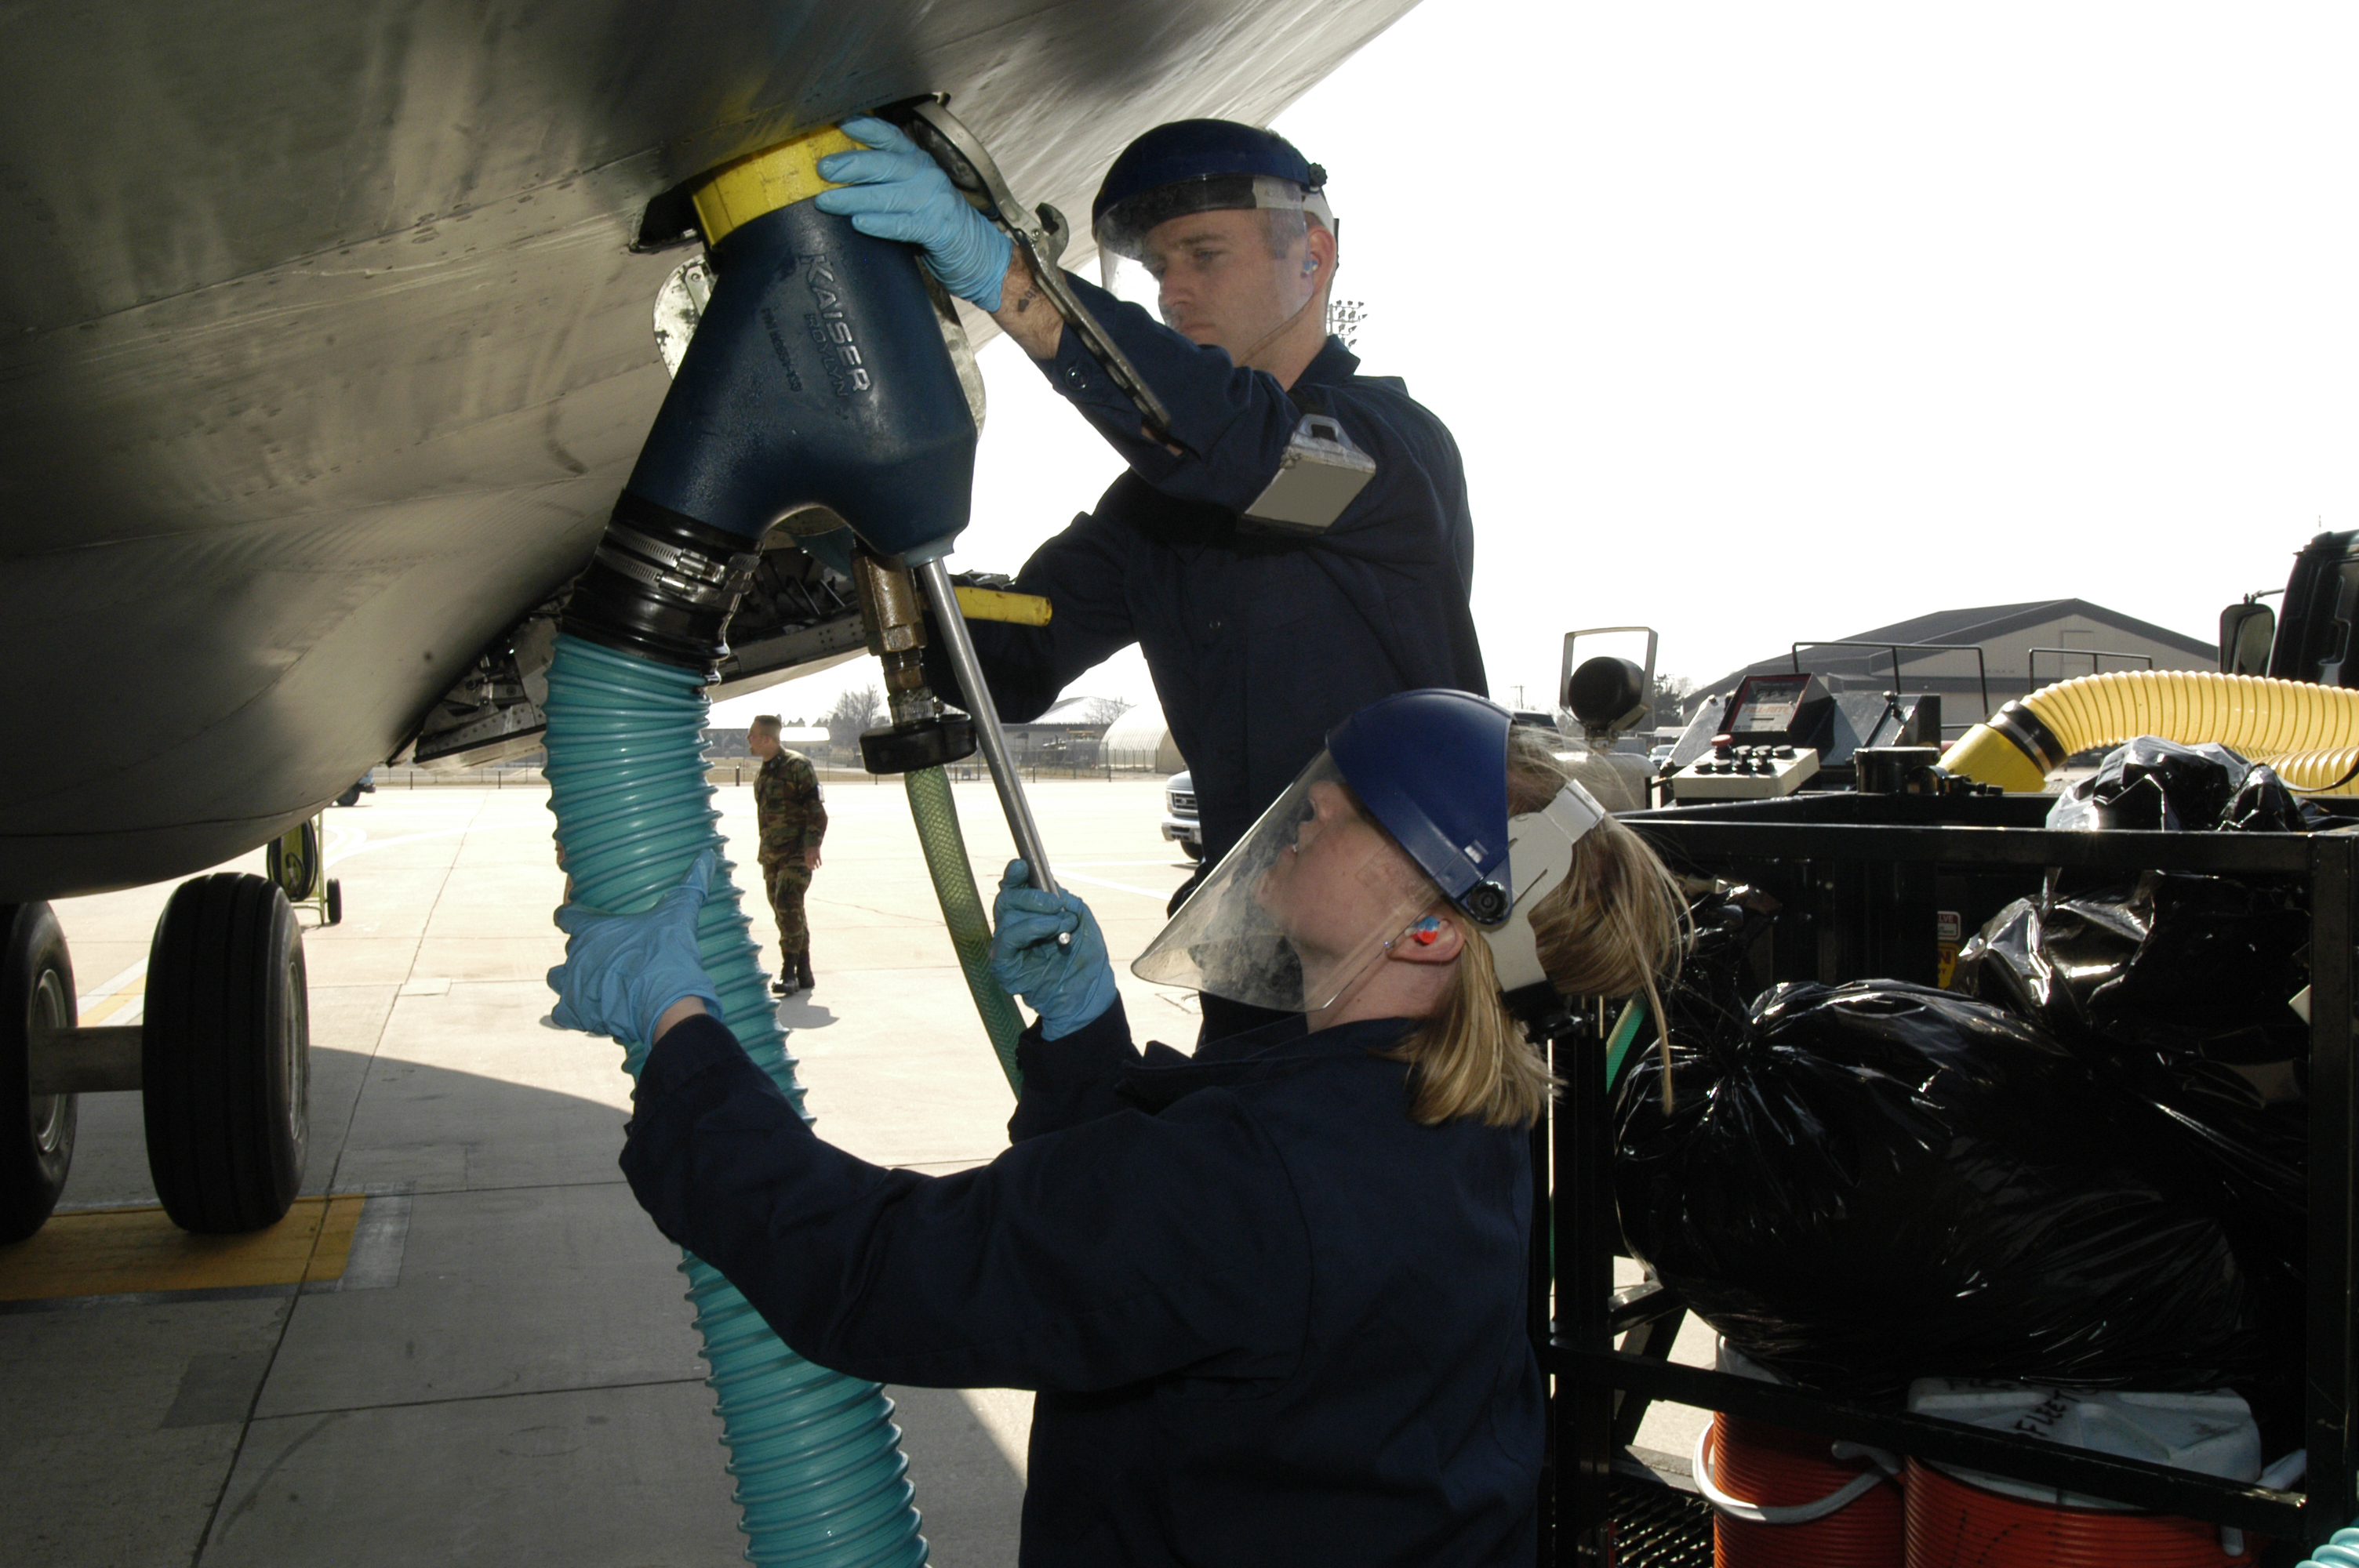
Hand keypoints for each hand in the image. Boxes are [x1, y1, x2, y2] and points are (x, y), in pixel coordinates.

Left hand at [547, 850, 725, 1046]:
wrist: (665, 1005)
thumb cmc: (667, 956)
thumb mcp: (680, 916)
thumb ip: (690, 886)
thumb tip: (708, 856)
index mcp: (592, 930)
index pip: (566, 916)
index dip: (573, 916)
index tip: (582, 918)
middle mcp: (576, 956)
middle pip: (569, 949)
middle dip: (584, 951)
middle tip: (608, 955)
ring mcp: (573, 987)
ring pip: (557, 979)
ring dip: (570, 980)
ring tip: (594, 983)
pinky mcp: (576, 1014)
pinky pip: (561, 1014)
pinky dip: (570, 1014)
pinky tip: (586, 1013)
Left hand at [803, 845, 821, 870]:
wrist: (813, 842)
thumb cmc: (809, 847)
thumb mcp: (806, 852)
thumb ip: (807, 857)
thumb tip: (808, 863)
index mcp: (806, 856)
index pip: (807, 863)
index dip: (809, 867)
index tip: (811, 868)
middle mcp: (810, 856)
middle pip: (811, 864)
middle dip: (813, 867)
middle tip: (814, 869)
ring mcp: (814, 855)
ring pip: (815, 863)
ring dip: (817, 866)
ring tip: (818, 868)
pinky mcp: (818, 854)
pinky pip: (819, 860)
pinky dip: (820, 863)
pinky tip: (821, 865)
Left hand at [815, 117, 1012, 308]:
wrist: (980, 254)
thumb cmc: (937, 224)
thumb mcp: (913, 194)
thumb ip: (884, 183)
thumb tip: (837, 177)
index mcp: (918, 163)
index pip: (891, 137)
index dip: (866, 128)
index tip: (841, 124)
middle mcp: (926, 176)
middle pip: (886, 163)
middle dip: (851, 164)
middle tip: (823, 169)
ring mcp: (934, 202)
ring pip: (889, 194)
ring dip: (854, 197)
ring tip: (826, 201)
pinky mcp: (938, 229)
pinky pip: (903, 224)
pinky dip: (880, 223)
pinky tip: (859, 222)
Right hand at [990, 859, 1115, 1038]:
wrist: (1090, 993)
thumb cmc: (1084, 958)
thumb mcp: (1081, 919)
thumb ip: (1064, 900)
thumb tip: (1047, 886)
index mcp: (1030, 914)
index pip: (1014, 889)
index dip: (1014, 875)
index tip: (1022, 865)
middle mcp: (1014, 928)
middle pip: (1007, 898)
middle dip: (1032, 896)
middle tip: (1057, 904)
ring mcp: (1007, 947)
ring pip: (1007, 917)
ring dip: (1038, 915)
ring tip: (1061, 925)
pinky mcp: (1003, 965)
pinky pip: (1007, 940)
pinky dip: (1029, 929)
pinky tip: (1050, 930)